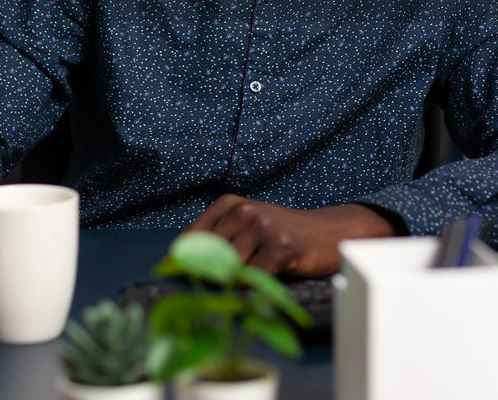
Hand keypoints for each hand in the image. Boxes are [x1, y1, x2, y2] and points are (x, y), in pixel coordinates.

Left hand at [183, 194, 399, 276]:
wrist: (328, 232)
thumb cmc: (281, 236)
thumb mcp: (246, 229)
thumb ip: (216, 242)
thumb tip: (174, 266)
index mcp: (229, 204)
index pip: (190, 238)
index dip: (177, 262)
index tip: (168, 276)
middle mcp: (242, 211)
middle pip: (207, 257)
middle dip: (206, 278)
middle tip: (208, 292)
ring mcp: (262, 226)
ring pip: (230, 269)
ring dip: (234, 285)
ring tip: (244, 287)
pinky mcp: (280, 246)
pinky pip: (254, 278)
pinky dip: (254, 288)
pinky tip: (262, 285)